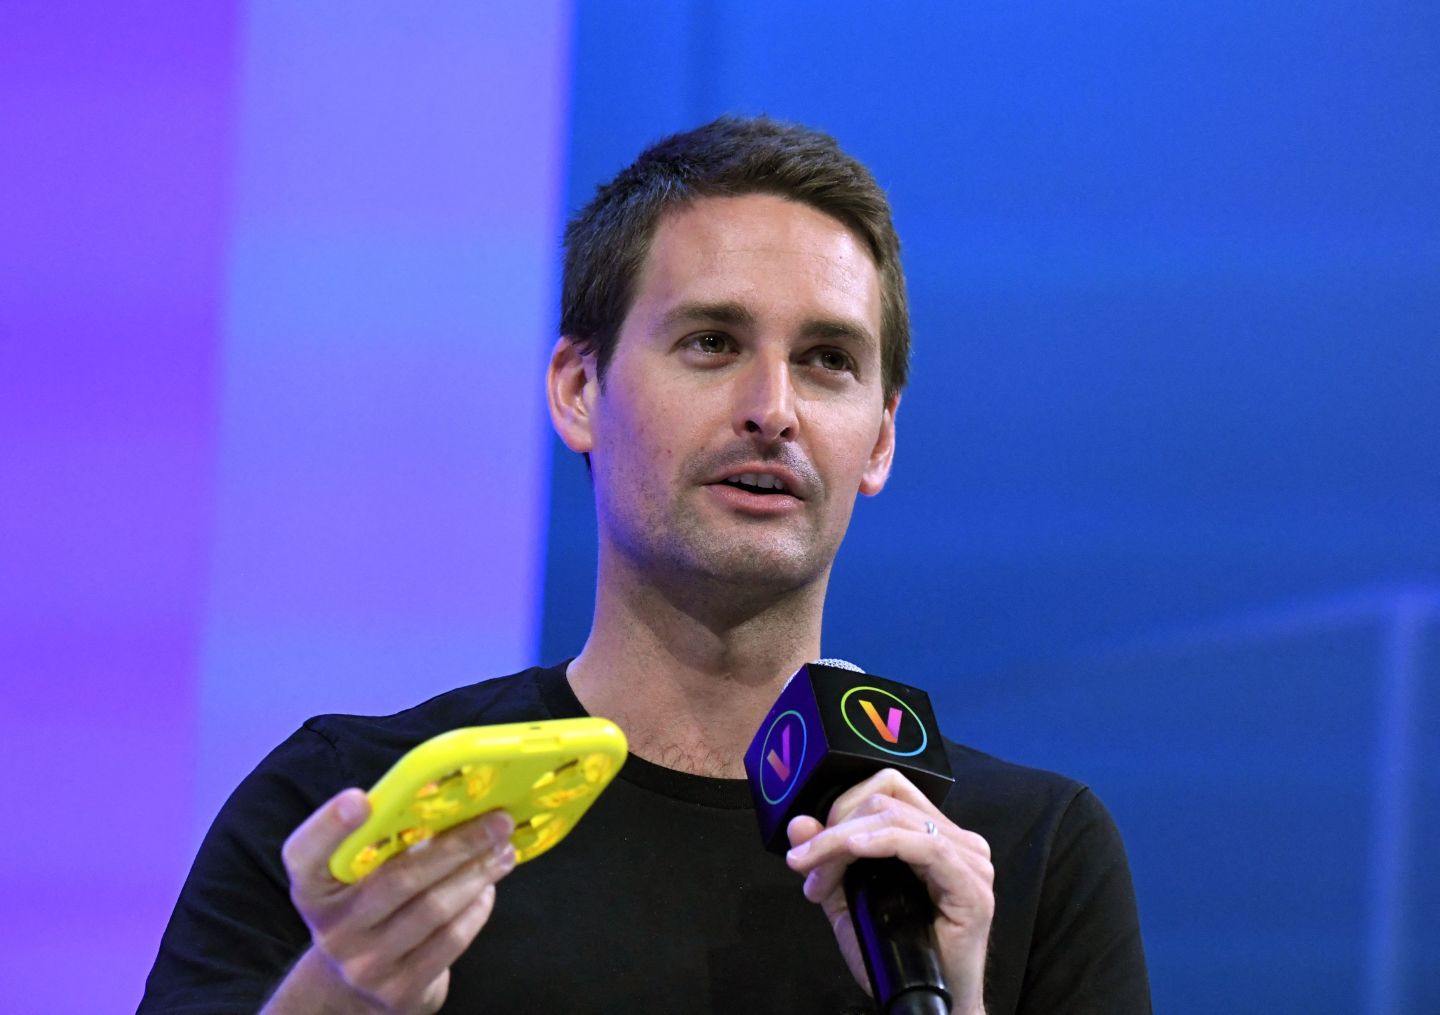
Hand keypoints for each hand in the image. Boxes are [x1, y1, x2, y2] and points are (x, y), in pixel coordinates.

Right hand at [266, 788, 516, 1014]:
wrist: (354, 985)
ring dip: (477, 874)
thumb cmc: (365, 907)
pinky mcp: (399, 990)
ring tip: (503, 852)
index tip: (359, 800)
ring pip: (434, 909)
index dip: (329, 825)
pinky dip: (476, 909)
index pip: (305, 854)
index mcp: (312, 888)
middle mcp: (332, 928)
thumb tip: (449, 800)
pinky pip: (449, 941)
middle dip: (458, 845)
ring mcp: (364, 964)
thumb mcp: (354, 878)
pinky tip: (487, 889)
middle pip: (399, 878)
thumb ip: (383, 841)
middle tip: (498, 821)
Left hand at [784, 769, 992, 1014]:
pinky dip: (882, 842)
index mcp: (934, 834)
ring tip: (818, 876)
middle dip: (834, 830)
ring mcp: (969, 859)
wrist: (929, 1005)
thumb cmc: (898, 957)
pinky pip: (925, 845)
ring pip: (894, 817)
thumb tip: (799, 824)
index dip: (841, 807)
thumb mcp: (848, 903)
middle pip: (884, 800)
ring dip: (843, 842)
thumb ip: (826, 862)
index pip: (886, 788)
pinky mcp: (972, 884)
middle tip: (807, 868)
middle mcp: (957, 839)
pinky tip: (853, 850)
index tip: (809, 849)